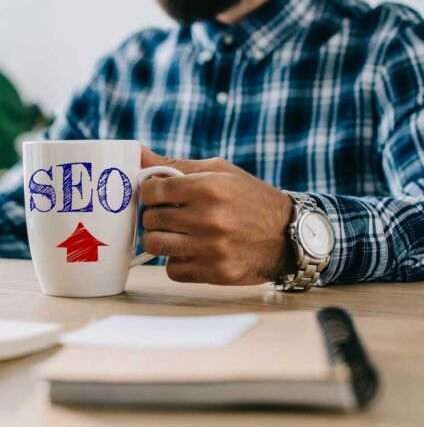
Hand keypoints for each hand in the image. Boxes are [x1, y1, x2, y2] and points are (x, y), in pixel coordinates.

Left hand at [139, 148, 293, 284]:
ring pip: (155, 245)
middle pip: (151, 219)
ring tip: (174, 234)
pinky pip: (173, 270)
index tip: (159, 195)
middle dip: (155, 216)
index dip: (151, 192)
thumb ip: (175, 165)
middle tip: (169, 215)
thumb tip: (137, 153)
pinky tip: (192, 252)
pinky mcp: (216, 273)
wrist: (288, 236)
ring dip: (160, 240)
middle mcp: (211, 218)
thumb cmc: (249, 198)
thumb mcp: (219, 172)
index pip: (152, 190)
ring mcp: (213, 249)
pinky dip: (177, 262)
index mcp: (210, 188)